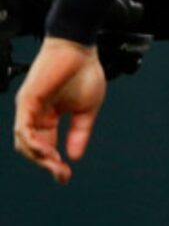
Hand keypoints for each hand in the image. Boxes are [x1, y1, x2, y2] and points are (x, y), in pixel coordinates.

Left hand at [13, 37, 106, 183]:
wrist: (80, 47)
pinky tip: (46, 152)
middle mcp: (35, 114)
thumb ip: (80, 133)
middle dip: (46, 165)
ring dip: (39, 157)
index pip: (45, 146)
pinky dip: (33, 143)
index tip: (65, 177)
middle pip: (32, 148)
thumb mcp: (87, 110)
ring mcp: (29, 107)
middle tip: (62, 175)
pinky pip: (24, 128)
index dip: (54, 164)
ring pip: (24, 141)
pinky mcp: (27, 100)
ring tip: (55, 165)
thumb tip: (75, 157)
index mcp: (48, 116)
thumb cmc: (84, 72)